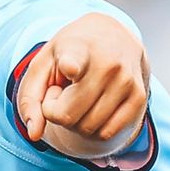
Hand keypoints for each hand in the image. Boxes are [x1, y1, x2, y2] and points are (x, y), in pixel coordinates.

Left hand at [16, 13, 148, 155]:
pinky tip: (93, 106)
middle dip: (56, 112)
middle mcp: (107, 63)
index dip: (71, 66)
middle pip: (69, 115)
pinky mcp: (139, 98)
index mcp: (77, 48)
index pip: (74, 61)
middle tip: (61, 92)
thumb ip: (30, 100)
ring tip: (78, 96)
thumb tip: (34, 134)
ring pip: (88, 128)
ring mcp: (126, 81)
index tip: (70, 68)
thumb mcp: (42, 66)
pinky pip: (107, 133)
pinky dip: (93, 128)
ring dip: (75, 122)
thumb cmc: (69, 55)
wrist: (111, 36)